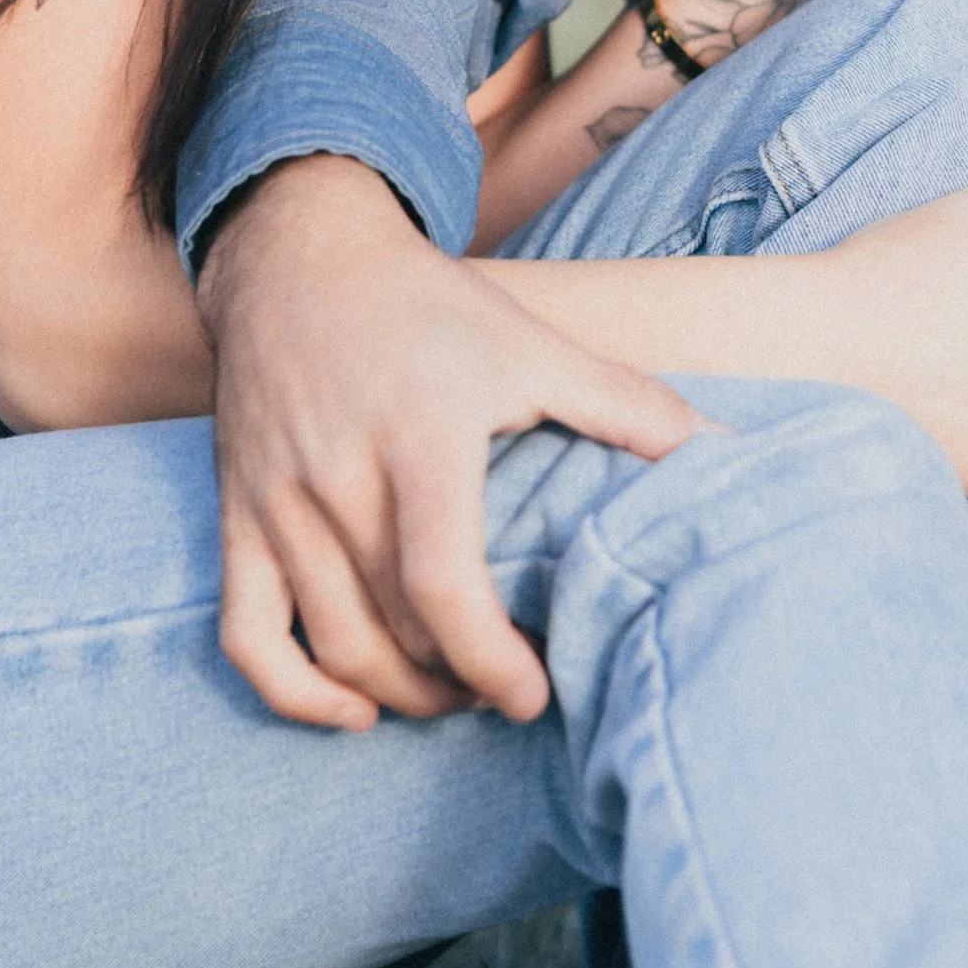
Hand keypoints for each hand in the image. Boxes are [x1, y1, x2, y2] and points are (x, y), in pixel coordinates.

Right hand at [202, 155, 710, 730]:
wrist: (300, 257)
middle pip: (391, 632)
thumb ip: (628, 405)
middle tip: (510, 688)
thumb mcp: (532, 345)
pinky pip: (246, 634)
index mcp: (420, 437)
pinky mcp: (237, 516)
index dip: (489, 659)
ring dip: (396, 696)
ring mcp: (278, 503)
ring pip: (331, 644)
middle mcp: (339, 478)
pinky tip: (351, 710)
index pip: (441, 584)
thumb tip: (729, 447)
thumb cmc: (430, 310)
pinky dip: (293, 692)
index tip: (533, 695)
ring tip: (453, 695)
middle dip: (456, 684)